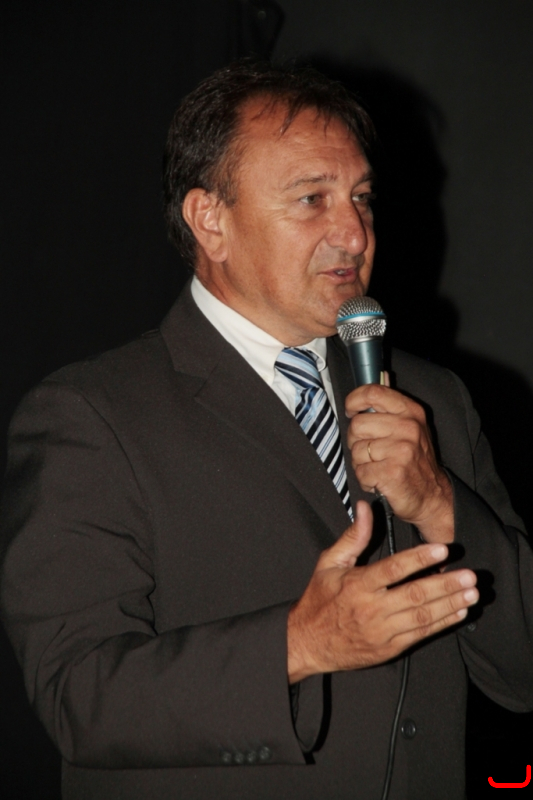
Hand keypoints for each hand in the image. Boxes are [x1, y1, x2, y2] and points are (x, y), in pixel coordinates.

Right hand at [287, 501, 476, 682]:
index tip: (443, 550)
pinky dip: (442, 623)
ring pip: (422, 617)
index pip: (394, 569)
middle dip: (446, 584)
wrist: (307, 643)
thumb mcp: (329, 563)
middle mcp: (371, 609)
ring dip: (450, 604)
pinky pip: (420, 634)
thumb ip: (353, 536)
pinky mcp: (389, 648)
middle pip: (415, 595)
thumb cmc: (319, 600)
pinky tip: (458, 612)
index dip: (420, 559)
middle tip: (470, 575)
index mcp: (357, 585)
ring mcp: (382, 631)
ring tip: (472, 593)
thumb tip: (365, 507)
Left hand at [345, 382, 453, 542]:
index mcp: (411, 412)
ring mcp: (401, 450)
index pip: (373, 392)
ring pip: (356, 450)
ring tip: (377, 467)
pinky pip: (360, 471)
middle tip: (369, 451)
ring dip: (360, 463)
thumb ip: (389, 408)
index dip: (354, 400)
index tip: (351, 411)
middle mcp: (408, 428)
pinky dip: (365, 480)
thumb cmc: (415, 461)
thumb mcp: (411, 427)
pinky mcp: (392, 472)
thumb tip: (375, 382)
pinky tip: (378, 480)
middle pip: (357, 424)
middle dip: (355, 440)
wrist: (432, 496)